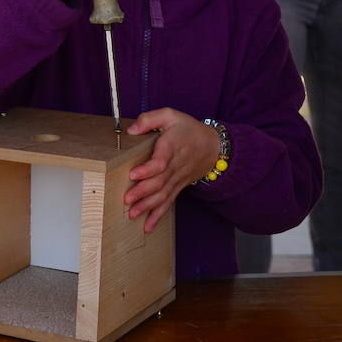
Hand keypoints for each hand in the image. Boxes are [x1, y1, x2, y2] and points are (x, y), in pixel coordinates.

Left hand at [123, 108, 220, 232]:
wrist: (214, 147)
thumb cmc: (188, 129)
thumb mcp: (170, 115)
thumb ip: (149, 119)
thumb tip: (131, 130)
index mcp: (172, 146)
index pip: (161, 161)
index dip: (147, 169)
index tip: (133, 174)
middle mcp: (176, 165)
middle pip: (160, 182)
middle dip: (142, 193)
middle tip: (127, 200)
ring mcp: (178, 178)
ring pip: (163, 195)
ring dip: (147, 206)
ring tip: (132, 214)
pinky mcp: (178, 186)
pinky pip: (169, 202)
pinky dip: (158, 215)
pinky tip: (147, 226)